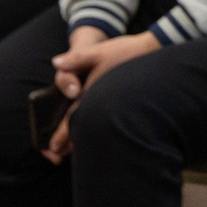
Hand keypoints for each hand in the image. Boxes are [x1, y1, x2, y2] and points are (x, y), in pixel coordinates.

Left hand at [49, 27, 161, 163]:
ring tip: (74, 149)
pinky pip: (107, 119)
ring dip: (84, 137)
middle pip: (83, 126)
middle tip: (59, 155)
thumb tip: (56, 63)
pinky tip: (97, 130)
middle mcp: (103, 102)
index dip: (62, 134)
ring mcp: (114, 103)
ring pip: (96, 125)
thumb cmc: (126, 52)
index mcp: (92, 92)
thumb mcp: (99, 52)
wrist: (153, 51)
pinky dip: (98, 127)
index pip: (73, 117)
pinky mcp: (124, 102)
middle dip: (71, 142)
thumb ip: (76, 58)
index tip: (53, 148)